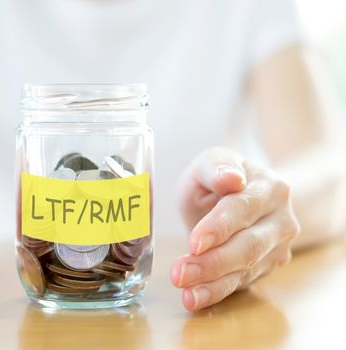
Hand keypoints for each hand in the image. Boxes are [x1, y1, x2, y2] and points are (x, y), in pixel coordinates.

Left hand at [171, 147, 299, 310]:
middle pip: (248, 246)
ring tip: (184, 291)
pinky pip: (240, 283)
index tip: (195, 242)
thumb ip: (217, 167)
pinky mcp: (267, 267)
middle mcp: (281, 219)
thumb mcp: (211, 163)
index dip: (219, 227)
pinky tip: (193, 298)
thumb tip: (232, 178)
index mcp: (269, 188)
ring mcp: (278, 247)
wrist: (243, 194)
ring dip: (212, 283)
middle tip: (179, 273)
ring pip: (246, 270)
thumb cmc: (220, 178)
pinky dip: (215, 292)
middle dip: (212, 263)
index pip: (243, 209)